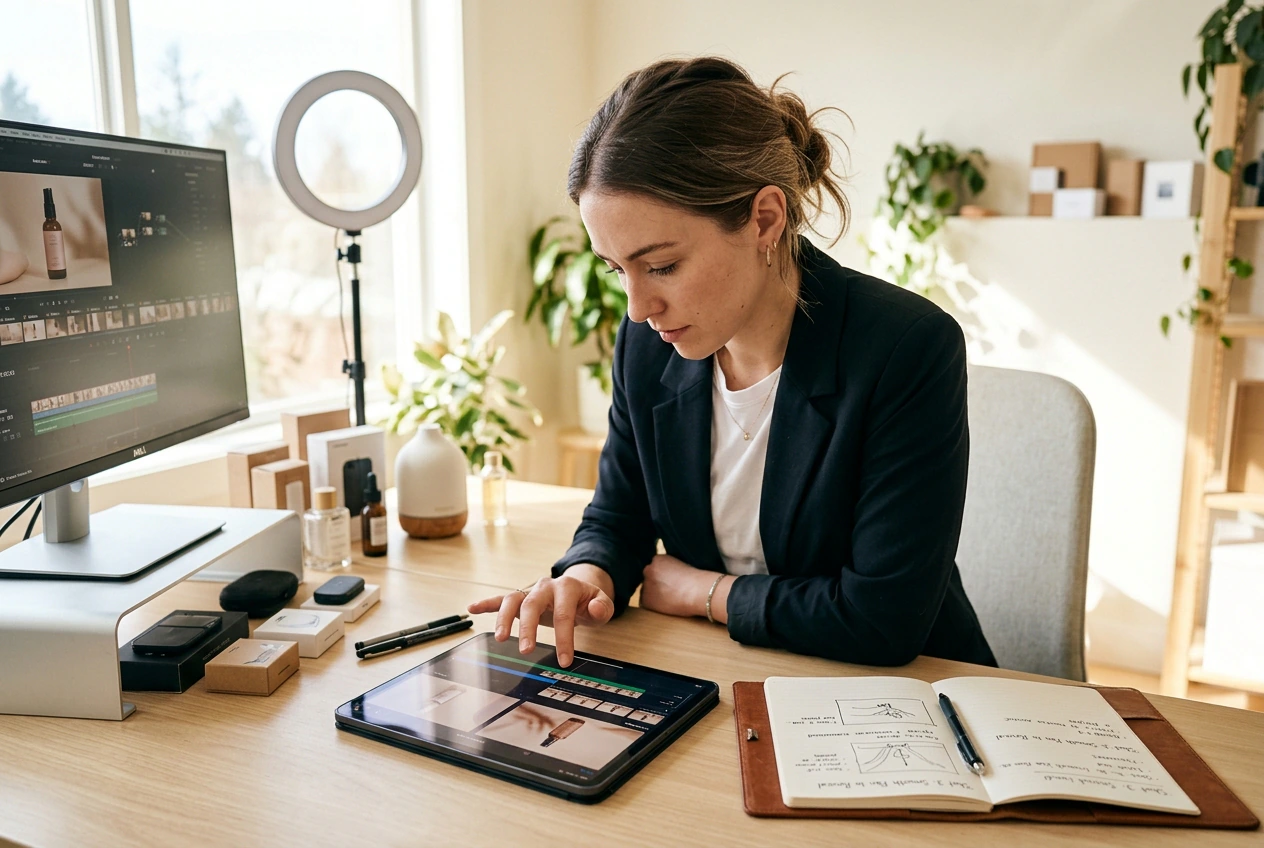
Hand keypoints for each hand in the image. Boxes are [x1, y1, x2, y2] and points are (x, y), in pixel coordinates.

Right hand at [467, 568, 613, 666]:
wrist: (578, 589)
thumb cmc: (588, 601)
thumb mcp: (602, 603)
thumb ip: (602, 607)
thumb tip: (594, 608)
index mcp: (567, 587)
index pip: (563, 613)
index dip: (564, 638)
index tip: (564, 660)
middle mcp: (545, 586)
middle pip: (532, 604)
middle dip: (528, 628)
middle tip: (526, 650)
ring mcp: (530, 591)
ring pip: (513, 600)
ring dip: (504, 618)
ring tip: (500, 638)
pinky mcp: (520, 597)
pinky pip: (501, 598)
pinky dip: (487, 603)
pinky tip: (473, 609)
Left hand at [640, 554, 731, 620]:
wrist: (697, 592)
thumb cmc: (695, 580)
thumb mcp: (681, 565)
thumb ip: (669, 568)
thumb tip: (665, 577)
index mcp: (658, 559)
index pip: (654, 567)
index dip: (662, 575)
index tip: (670, 580)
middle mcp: (649, 569)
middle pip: (649, 577)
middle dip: (656, 582)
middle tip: (669, 590)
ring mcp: (646, 584)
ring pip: (646, 589)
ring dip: (654, 593)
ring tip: (669, 598)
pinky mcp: (645, 599)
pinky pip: (645, 602)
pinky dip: (653, 604)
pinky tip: (666, 604)